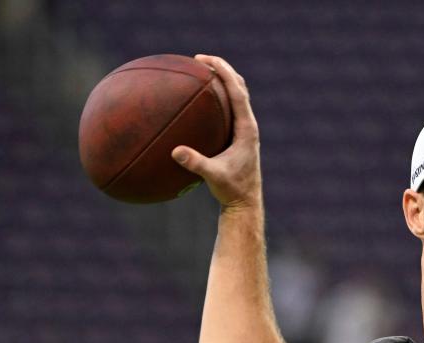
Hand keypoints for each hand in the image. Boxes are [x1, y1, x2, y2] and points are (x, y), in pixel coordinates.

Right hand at [171, 54, 261, 212]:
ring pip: (236, 97)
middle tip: (200, 59)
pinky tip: (198, 100)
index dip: (224, 72)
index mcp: (246, 129)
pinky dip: (217, 98)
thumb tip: (176, 151)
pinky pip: (229, 109)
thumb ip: (196, 163)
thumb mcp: (213, 176)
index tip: (206, 59)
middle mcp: (248, 126)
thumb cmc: (232, 189)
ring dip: (221, 81)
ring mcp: (244, 130)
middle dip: (222, 70)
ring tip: (200, 72)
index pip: (238, 92)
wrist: (246, 202)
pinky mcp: (239, 137)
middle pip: (239, 87)